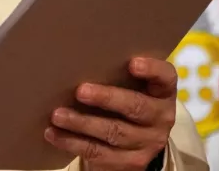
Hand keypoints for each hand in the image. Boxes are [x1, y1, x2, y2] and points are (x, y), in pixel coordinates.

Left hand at [44, 57, 177, 170]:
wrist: (137, 143)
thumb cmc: (127, 100)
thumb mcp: (132, 86)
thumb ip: (117, 73)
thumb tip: (76, 57)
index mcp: (163, 92)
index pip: (165, 77)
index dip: (152, 69)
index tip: (133, 63)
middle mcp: (161, 118)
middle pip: (136, 107)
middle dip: (107, 98)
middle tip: (80, 91)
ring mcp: (147, 143)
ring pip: (113, 132)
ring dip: (82, 123)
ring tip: (58, 114)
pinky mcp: (130, 163)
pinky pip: (99, 153)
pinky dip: (72, 142)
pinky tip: (53, 133)